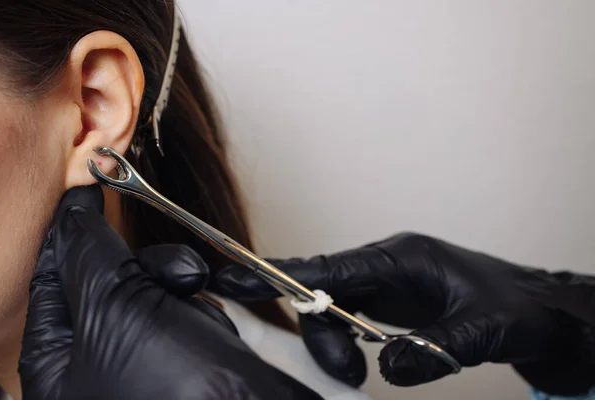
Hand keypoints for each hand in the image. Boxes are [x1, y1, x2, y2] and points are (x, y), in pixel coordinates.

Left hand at [19, 186, 322, 399]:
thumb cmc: (182, 392)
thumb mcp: (116, 308)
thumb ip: (89, 254)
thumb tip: (74, 215)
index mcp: (57, 367)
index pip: (52, 278)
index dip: (70, 230)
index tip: (87, 188)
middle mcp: (94, 366)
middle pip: (106, 279)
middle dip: (142, 268)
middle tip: (162, 271)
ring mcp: (141, 360)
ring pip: (150, 288)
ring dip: (176, 285)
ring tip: (195, 300)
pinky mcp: (182, 355)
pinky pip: (183, 308)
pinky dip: (200, 308)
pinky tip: (210, 326)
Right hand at [216, 233, 594, 394]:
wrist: (540, 311)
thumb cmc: (516, 309)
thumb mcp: (480, 330)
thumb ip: (432, 348)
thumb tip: (387, 368)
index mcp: (402, 256)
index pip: (329, 266)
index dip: (280, 274)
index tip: (234, 277)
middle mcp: (387, 264)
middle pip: (325, 290)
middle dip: (321, 332)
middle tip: (346, 372)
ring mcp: (386, 282)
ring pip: (333, 306)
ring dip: (333, 342)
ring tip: (357, 373)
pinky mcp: (390, 301)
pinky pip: (349, 315)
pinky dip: (343, 339)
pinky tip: (358, 359)